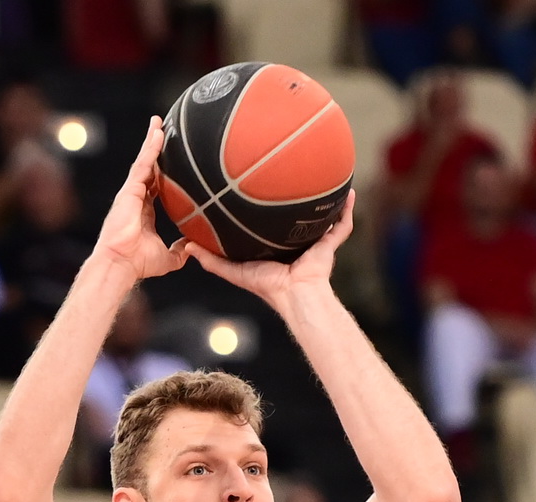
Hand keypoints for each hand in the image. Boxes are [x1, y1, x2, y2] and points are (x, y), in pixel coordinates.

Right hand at [91, 116, 190, 280]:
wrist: (121, 263)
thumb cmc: (138, 263)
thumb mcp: (167, 258)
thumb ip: (179, 251)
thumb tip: (192, 247)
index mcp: (144, 210)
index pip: (156, 185)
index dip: (163, 171)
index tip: (173, 160)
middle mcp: (137, 198)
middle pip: (149, 167)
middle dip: (155, 148)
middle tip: (163, 129)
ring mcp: (132, 192)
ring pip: (144, 161)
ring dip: (152, 141)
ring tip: (159, 123)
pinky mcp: (129, 189)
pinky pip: (142, 164)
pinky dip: (150, 148)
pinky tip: (158, 133)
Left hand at [188, 191, 353, 304]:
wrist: (294, 294)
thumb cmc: (266, 285)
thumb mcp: (233, 270)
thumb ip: (211, 260)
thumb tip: (187, 246)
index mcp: (274, 246)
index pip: (269, 223)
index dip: (265, 207)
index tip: (257, 186)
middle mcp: (295, 241)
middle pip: (296, 216)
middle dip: (295, 198)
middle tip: (290, 173)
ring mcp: (314, 242)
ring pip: (321, 217)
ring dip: (324, 200)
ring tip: (324, 176)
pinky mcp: (328, 245)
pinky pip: (342, 225)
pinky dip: (347, 210)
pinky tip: (349, 192)